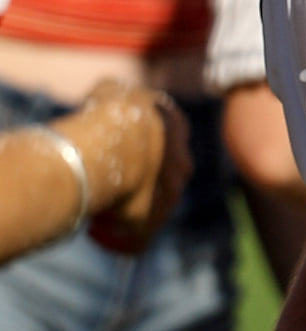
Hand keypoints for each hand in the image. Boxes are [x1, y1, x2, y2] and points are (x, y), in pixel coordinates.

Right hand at [70, 82, 190, 254]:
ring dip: (131, 209)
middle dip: (144, 177)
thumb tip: (106, 97)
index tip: (120, 146)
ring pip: (155, 206)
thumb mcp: (110, 91)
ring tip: (103, 210)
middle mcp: (181, 162)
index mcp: (176, 127)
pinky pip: (137, 238)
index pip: (167, 135)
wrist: (115, 146)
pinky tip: (100, 234)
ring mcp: (171, 194)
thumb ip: (113, 94)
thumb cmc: (110, 114)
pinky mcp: (153, 222)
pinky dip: (119, 240)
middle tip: (114, 179)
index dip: (142, 142)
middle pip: (166, 173)